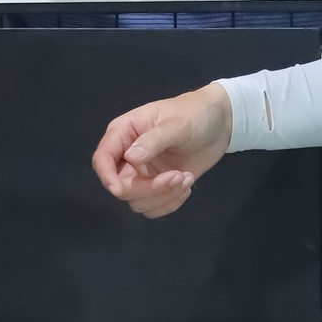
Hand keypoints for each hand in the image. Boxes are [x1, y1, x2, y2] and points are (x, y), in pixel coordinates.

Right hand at [92, 85, 230, 217]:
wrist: (218, 123)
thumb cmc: (194, 114)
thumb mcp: (176, 124)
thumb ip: (153, 141)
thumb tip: (130, 158)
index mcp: (124, 133)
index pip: (103, 158)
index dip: (106, 176)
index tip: (119, 189)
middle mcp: (127, 156)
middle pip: (121, 186)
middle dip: (148, 188)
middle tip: (177, 177)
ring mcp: (142, 173)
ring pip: (137, 201)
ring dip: (163, 196)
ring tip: (186, 178)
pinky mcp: (157, 186)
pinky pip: (153, 207)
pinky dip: (170, 203)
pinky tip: (187, 185)